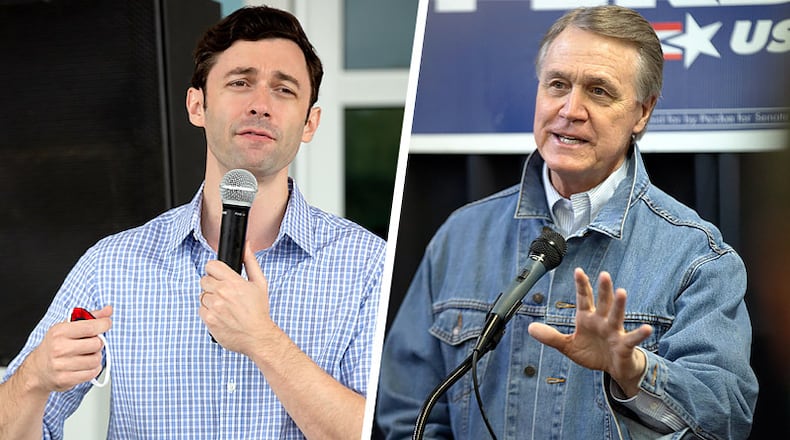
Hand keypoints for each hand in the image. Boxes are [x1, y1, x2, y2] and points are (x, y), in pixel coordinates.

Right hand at [25, 305, 111, 392]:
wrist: (38, 369)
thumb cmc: (56, 345)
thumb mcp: (69, 326)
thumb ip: (91, 317)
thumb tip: (109, 309)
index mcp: (59, 332)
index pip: (90, 327)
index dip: (104, 324)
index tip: (105, 324)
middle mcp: (59, 348)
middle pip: (96, 344)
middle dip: (98, 343)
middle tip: (90, 344)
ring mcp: (61, 365)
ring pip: (96, 360)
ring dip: (96, 357)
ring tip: (87, 355)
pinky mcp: (65, 379)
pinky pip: (92, 373)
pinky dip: (93, 369)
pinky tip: (85, 366)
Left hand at [199, 244, 275, 354]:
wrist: (257, 336)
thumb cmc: (259, 310)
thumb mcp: (259, 283)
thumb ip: (250, 262)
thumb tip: (246, 245)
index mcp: (233, 282)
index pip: (211, 266)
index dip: (214, 270)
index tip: (219, 276)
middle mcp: (222, 293)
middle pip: (204, 280)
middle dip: (212, 285)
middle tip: (224, 294)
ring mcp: (214, 307)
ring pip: (202, 295)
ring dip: (210, 299)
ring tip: (224, 306)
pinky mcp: (209, 320)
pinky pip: (201, 309)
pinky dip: (208, 312)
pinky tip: (221, 315)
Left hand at [528, 268, 651, 395]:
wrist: (613, 368)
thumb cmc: (593, 352)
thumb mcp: (568, 346)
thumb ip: (551, 337)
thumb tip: (530, 328)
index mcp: (588, 318)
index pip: (584, 299)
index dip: (582, 285)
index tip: (578, 271)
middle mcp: (602, 321)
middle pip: (603, 302)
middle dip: (603, 289)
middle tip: (604, 274)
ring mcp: (615, 332)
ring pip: (617, 316)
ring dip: (619, 304)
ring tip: (622, 292)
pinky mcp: (625, 346)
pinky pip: (632, 339)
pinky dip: (639, 334)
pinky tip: (646, 328)